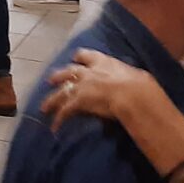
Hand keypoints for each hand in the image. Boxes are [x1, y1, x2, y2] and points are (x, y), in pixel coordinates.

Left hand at [41, 49, 163, 127]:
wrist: (132, 94)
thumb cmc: (139, 84)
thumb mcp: (134, 74)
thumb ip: (126, 75)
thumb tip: (134, 79)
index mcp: (103, 62)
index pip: (86, 55)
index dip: (80, 57)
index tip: (75, 58)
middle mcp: (88, 71)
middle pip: (68, 72)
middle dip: (58, 76)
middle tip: (50, 80)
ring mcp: (80, 86)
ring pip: (61, 92)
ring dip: (52, 100)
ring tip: (44, 107)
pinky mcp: (77, 101)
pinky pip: (64, 111)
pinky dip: (58, 119)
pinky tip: (55, 127)